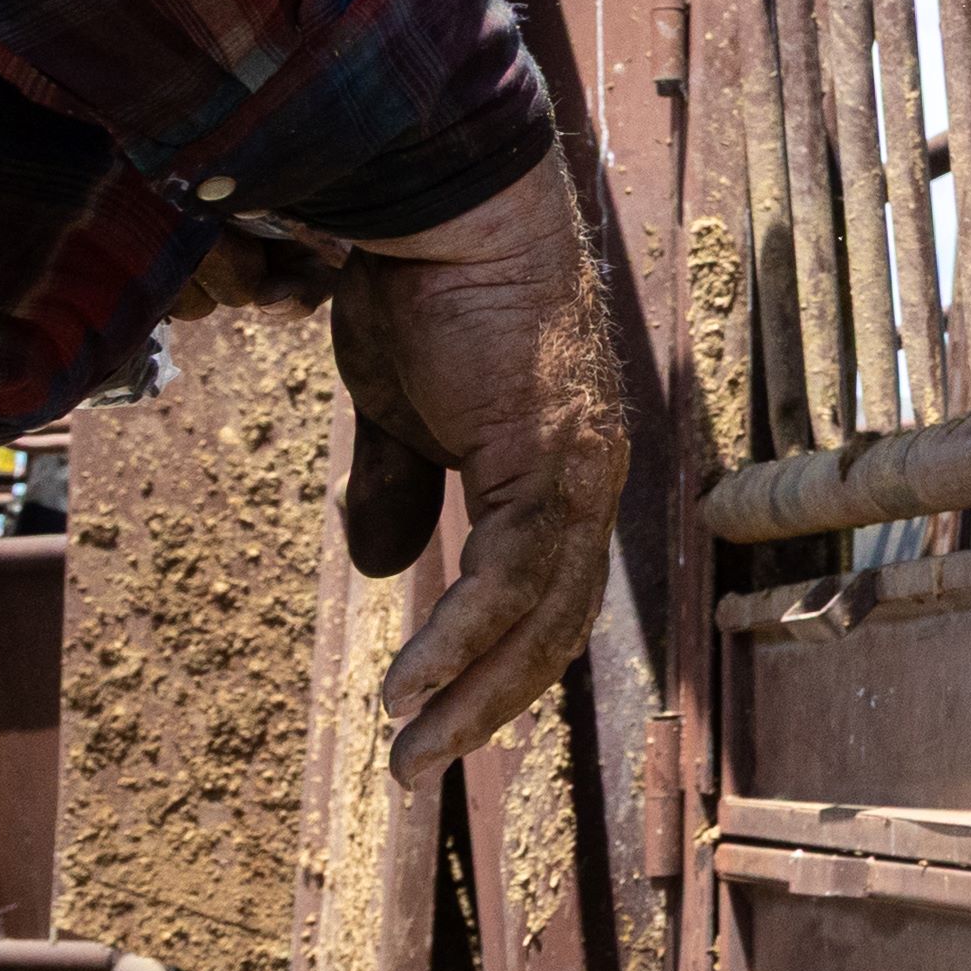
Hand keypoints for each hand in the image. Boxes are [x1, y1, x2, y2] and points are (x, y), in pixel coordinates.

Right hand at [330, 155, 631, 780]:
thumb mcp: (398, 411)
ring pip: (538, 618)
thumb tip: (382, 569)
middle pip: (553, 627)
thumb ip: (400, 490)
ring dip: (471, 696)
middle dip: (487, 706)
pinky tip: (409, 690)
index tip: (433, 714)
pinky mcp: (544, 460)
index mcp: (560, 467)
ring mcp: (576, 471)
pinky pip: (505, 580)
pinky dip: (458, 643)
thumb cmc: (422, 288)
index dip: (494, 662)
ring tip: (410, 751)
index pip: (544, 593)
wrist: (443, 206)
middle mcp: (587, 478)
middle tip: (419, 764)